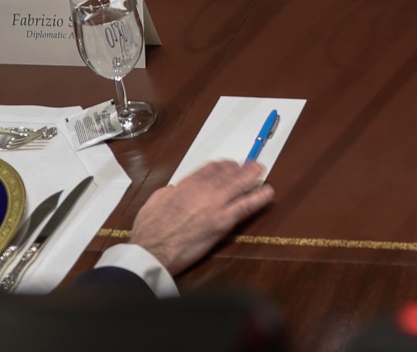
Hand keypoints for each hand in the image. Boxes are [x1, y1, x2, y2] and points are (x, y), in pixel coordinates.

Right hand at [128, 161, 273, 274]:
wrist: (152, 250)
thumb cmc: (149, 231)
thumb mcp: (154, 202)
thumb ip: (167, 194)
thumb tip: (173, 191)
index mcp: (186, 185)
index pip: (211, 168)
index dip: (223, 165)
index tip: (229, 165)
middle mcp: (203, 191)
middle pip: (228, 173)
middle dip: (241, 167)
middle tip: (250, 165)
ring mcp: (215, 205)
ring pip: (240, 184)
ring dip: (252, 176)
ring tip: (261, 171)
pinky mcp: (222, 222)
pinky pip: (246, 206)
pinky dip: (259, 198)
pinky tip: (268, 193)